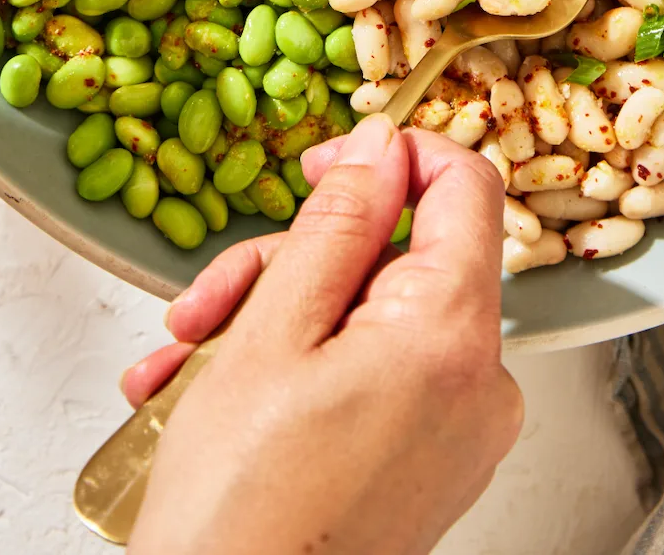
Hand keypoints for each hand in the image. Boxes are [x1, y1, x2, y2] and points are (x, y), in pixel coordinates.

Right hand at [122, 117, 521, 554]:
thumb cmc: (242, 516)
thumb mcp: (273, 332)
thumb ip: (336, 224)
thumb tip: (379, 148)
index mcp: (454, 335)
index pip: (467, 186)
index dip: (393, 154)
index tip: (327, 160)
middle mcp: (477, 383)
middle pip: (397, 256)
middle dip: (292, 264)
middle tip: (211, 303)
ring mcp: (457, 430)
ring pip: (369, 316)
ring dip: (271, 321)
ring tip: (186, 363)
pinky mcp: (427, 463)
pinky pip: (372, 374)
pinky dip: (297, 369)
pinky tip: (212, 393)